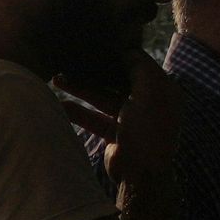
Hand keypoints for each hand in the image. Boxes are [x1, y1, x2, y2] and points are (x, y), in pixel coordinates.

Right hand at [58, 55, 179, 182]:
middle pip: (116, 81)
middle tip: (70, 62)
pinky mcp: (114, 134)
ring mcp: (130, 119)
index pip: (138, 65)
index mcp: (162, 91)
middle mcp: (148, 103)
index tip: (96, 46)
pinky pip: (93, 117)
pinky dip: (77, 112)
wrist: (139, 174)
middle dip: (93, 73)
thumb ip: (140, 67)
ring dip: (80, 89)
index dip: (119, 55)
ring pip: (101, 98)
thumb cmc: (148, 131)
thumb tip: (127, 49)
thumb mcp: (150, 92)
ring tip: (57, 79)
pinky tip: (60, 105)